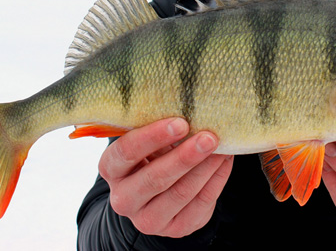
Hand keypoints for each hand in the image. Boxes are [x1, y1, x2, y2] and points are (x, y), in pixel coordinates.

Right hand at [98, 117, 233, 237]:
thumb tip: (192, 106)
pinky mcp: (175, 228)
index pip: (127, 152)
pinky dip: (217, 179)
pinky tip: (225, 161)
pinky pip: (200, 204)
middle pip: (155, 178)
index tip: (180, 122)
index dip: (153, 137)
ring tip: (223, 146)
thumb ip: (160, 127)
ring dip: (206, 167)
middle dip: (185, 156)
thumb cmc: (153, 154)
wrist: (157, 194)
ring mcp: (148, 219)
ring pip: (181, 193)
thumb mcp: (148, 140)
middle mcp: (123, 199)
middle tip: (209, 137)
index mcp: (111, 168)